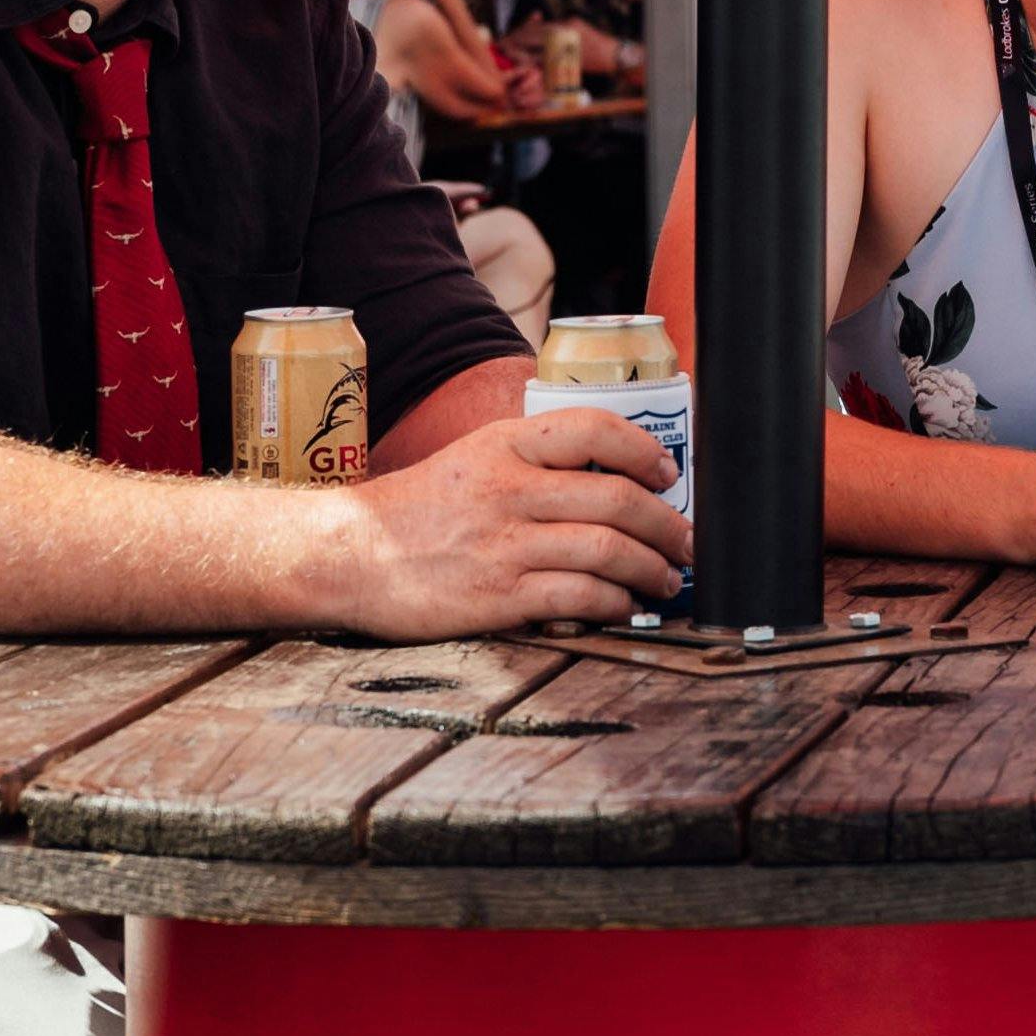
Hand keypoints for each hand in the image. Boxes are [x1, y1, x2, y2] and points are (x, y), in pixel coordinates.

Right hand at [333, 407, 685, 633]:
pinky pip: (578, 597)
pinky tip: (623, 607)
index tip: (667, 473)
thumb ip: (529, 460)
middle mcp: (508, 488)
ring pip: (606, 549)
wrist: (349, 555)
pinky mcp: (497, 596)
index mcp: (503, 445)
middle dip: (667, 525)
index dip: (642, 450)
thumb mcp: (470, 459)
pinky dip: (613, 603)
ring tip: (665, 579)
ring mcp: (504, 543)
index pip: (593, 429)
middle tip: (687, 542)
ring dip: (651, 568)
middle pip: (615, 498)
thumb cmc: (414, 511)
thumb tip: (604, 475)